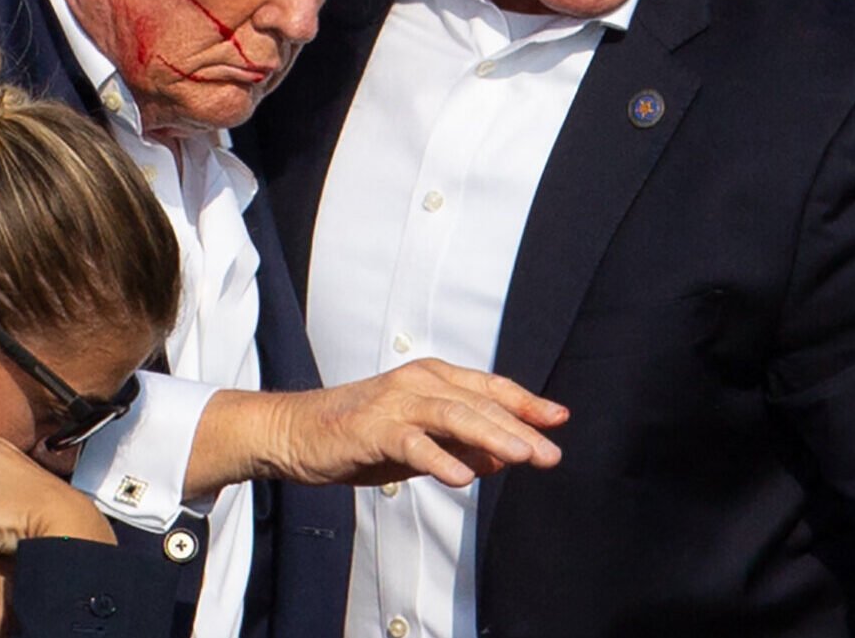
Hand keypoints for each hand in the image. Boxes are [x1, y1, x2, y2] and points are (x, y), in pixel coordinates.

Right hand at [197, 358, 567, 492]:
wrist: (295, 431)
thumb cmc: (356, 434)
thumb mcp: (418, 442)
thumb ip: (459, 445)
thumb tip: (502, 457)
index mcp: (431, 378)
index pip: (489, 390)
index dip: (526, 404)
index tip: (559, 420)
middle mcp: (418, 382)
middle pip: (479, 404)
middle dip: (520, 429)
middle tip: (551, 453)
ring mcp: (395, 403)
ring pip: (453, 415)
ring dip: (491, 436)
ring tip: (522, 456)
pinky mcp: (373, 427)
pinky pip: (413, 443)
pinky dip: (439, 459)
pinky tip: (463, 477)